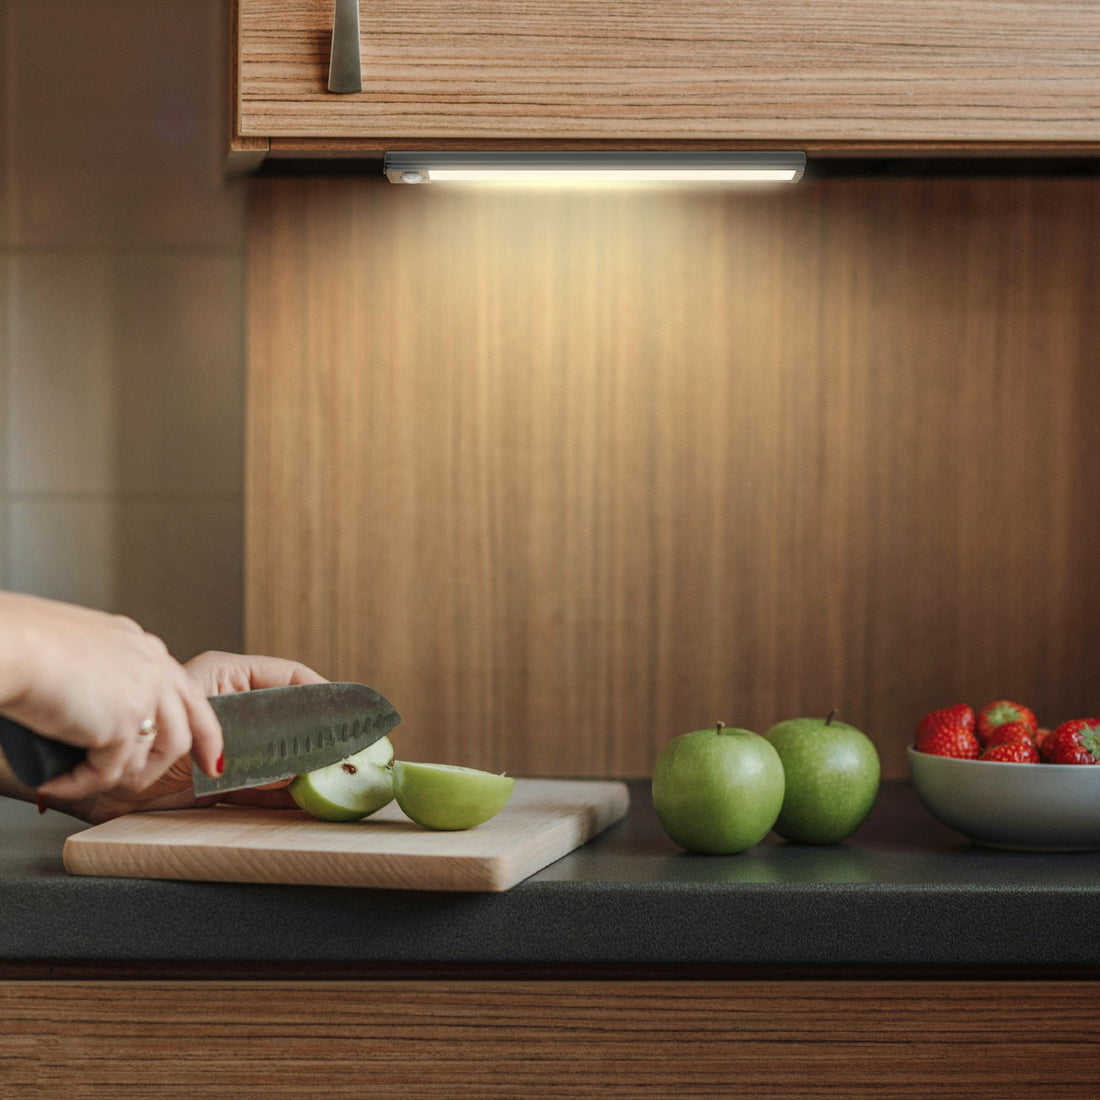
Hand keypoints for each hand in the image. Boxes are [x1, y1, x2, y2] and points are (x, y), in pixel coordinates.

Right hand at [0, 593, 221, 801]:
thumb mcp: (81, 646)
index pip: (187, 693)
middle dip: (177, 764)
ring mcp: (144, 695)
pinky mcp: (122, 725)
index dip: (202, 728)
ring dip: (116, 776)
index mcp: (142, 647)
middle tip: (152, 785)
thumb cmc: (25, 640)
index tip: (211, 756)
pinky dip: (78, 784)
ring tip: (82, 779)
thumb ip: (102, 669)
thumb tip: (94, 698)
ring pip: (151, 756)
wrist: (12, 644)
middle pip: (185, 728)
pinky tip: (54, 782)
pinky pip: (108, 773)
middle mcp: (152, 668)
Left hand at [65, 650, 328, 823]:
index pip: (290, 677)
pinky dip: (282, 793)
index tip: (352, 710)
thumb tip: (295, 769)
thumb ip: (249, 743)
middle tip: (353, 748)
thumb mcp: (200, 726)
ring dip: (306, 767)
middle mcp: (230, 709)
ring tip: (337, 777)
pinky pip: (259, 785)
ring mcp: (225, 745)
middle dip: (322, 735)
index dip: (325, 693)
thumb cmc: (130, 729)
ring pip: (279, 753)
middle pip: (291, 718)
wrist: (82, 771)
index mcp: (225, 677)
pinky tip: (305, 799)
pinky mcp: (216, 781)